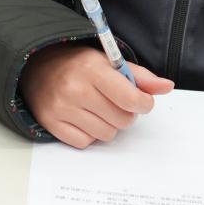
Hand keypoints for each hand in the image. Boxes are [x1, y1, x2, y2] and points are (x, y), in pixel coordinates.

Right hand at [19, 43, 174, 148]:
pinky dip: (88, 134)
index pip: (130, 99)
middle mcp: (75, 89)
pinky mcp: (51, 124)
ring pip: (106, 134)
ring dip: (107, 125)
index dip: (144, 103)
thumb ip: (139, 76)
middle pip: (122, 120)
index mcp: (92, 69)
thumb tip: (167, 87)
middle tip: (113, 102)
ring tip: (96, 109)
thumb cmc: (77, 64)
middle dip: (124, 113)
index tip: (142, 101)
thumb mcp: (108, 61)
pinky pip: (85, 143)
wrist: (36, 66)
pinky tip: (82, 118)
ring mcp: (62, 108)